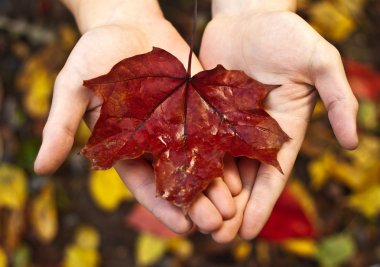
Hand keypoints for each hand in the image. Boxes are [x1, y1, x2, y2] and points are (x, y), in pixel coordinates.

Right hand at [34, 0, 238, 235]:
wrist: (126, 22)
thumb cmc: (95, 53)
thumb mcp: (73, 89)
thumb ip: (60, 126)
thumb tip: (42, 168)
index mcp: (127, 145)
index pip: (146, 185)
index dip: (164, 208)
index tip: (184, 230)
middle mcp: (156, 140)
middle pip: (178, 179)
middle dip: (197, 203)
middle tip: (217, 225)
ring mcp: (180, 124)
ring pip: (200, 161)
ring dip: (217, 186)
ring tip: (234, 207)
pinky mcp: (198, 105)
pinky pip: (215, 132)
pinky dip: (227, 153)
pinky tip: (241, 172)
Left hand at [200, 7, 357, 241]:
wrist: (249, 14)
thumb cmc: (287, 34)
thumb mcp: (320, 62)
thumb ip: (339, 98)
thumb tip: (352, 143)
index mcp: (282, 130)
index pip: (273, 176)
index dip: (261, 206)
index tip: (246, 232)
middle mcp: (254, 134)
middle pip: (244, 180)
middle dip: (232, 210)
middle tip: (216, 237)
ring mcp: (227, 124)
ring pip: (219, 167)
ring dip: (209, 195)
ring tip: (195, 221)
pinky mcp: (204, 111)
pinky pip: (197, 143)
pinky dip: (192, 166)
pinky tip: (179, 186)